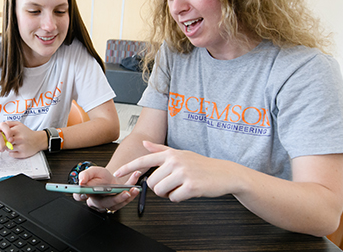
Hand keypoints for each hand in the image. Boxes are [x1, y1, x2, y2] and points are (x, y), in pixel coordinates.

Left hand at [0, 121, 44, 158]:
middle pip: (5, 142)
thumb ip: (8, 123)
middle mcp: (20, 138)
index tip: (2, 136)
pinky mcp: (23, 154)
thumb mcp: (18, 124)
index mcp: (17, 130)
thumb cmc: (26, 132)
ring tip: (12, 145)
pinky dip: (12, 153)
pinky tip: (15, 150)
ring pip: (7, 149)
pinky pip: (11, 154)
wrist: (38, 140)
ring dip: (8, 148)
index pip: (4, 133)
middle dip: (4, 142)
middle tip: (7, 142)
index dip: (1, 135)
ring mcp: (22, 146)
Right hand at [72, 167, 140, 212]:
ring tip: (134, 189)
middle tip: (124, 193)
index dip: (81, 195)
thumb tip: (81, 181)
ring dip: (127, 197)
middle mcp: (98, 201)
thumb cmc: (101, 177)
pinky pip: (127, 200)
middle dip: (116, 199)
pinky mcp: (120, 203)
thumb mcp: (93, 172)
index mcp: (88, 194)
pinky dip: (133, 193)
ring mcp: (109, 204)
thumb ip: (85, 175)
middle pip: (104, 203)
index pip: (79, 196)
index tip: (86, 191)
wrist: (112, 179)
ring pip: (118, 204)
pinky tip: (136, 186)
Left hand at [114, 141, 231, 202]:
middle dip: (161, 188)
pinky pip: (173, 198)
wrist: (224, 173)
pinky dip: (179, 198)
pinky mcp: (191, 186)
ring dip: (169, 194)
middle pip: (152, 183)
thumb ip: (161, 150)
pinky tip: (188, 191)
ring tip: (181, 187)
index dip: (128, 167)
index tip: (117, 173)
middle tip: (174, 185)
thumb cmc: (202, 165)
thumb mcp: (181, 153)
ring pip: (161, 191)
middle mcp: (175, 161)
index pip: (144, 160)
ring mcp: (183, 173)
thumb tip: (145, 143)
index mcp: (171, 154)